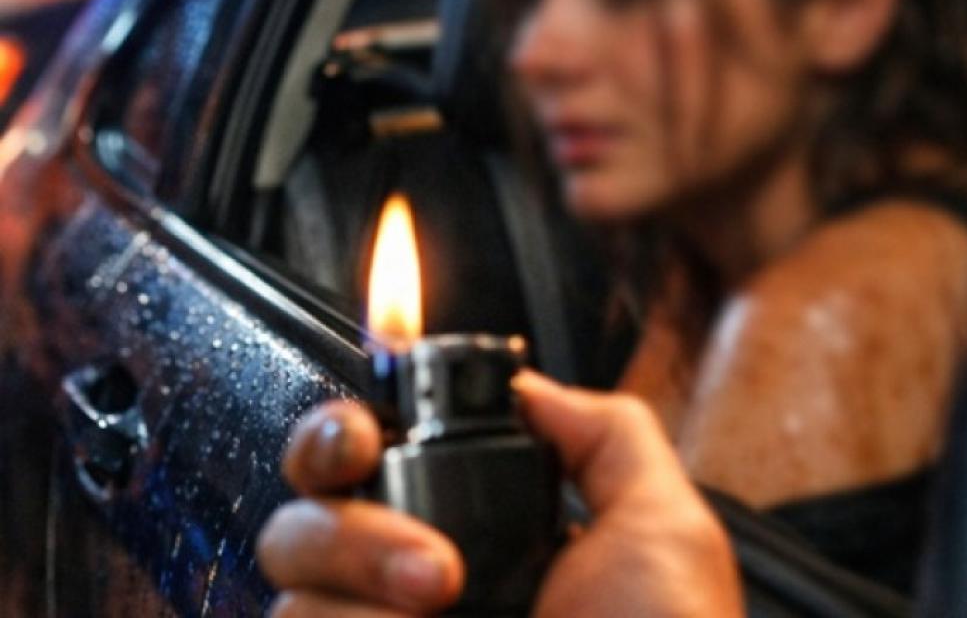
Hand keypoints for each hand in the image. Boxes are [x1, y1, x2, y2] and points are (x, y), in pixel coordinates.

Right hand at [256, 371, 743, 616]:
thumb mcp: (661, 527)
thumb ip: (604, 433)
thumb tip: (528, 384)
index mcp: (481, 536)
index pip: (376, 461)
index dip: (348, 432)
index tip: (366, 433)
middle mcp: (412, 586)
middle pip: (310, 506)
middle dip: (348, 510)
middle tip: (427, 552)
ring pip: (292, 572)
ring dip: (361, 568)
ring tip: (444, 600)